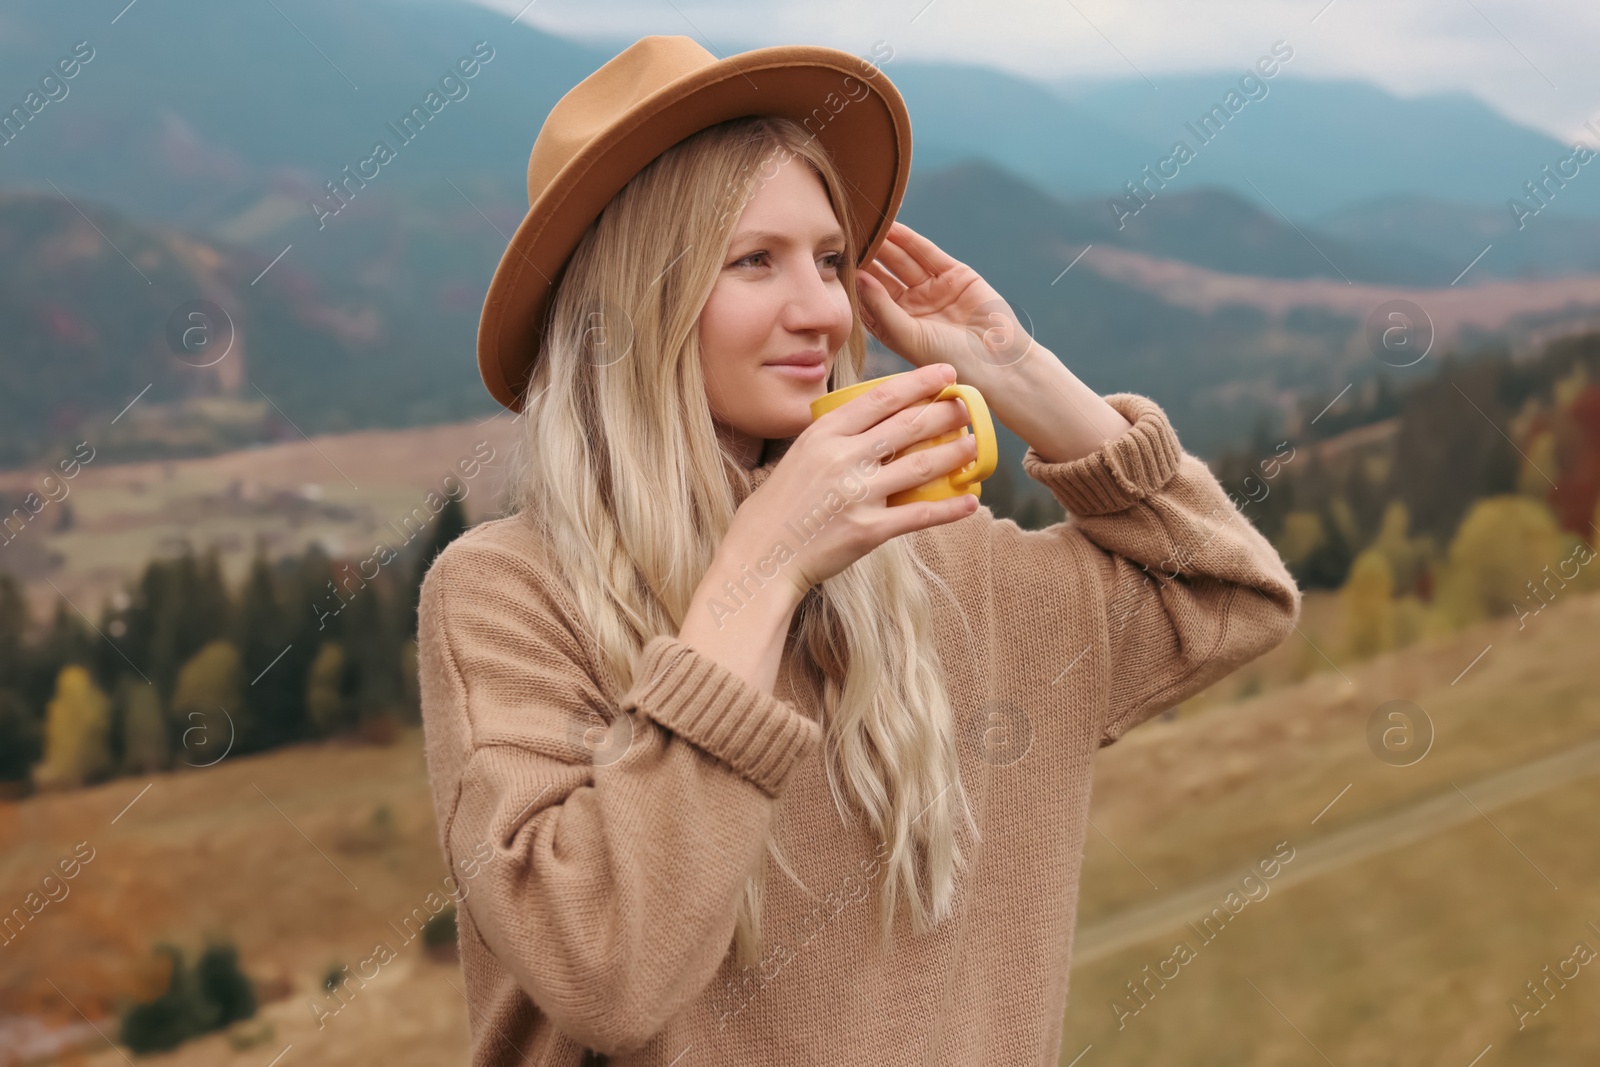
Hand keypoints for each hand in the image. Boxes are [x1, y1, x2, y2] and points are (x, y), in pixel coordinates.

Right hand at [727, 363, 981, 602]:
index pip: (882, 398)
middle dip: (945, 413)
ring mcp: (857, 495)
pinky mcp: (868, 530)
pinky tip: (971, 503)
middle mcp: (842, 459)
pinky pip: (920, 516)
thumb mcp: (800, 455)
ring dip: (955, 454)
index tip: (945, 374)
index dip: (919, 382)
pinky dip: (950, 509)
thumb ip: (835, 437)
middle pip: (907, 426)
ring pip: (920, 467)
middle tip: (968, 406)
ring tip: (975, 445)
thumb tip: (875, 419)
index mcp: (824, 435)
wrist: (762, 555)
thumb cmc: (780, 504)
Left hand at [854, 221, 1033, 373]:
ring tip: (865, 224)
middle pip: (883, 274)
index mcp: (896, 326)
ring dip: (885, 243)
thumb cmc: (949, 361)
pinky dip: (910, 239)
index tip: (831, 263)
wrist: (997, 364)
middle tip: (843, 236)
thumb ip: (881, 306)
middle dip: (866, 256)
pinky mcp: (955, 275)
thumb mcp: (907, 335)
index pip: (868, 297)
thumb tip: (857, 277)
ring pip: (903, 260)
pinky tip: (892, 227)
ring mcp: (933, 289)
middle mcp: (912, 306)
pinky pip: (927, 253)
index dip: (852, 280)